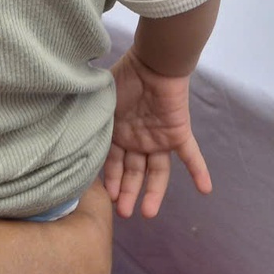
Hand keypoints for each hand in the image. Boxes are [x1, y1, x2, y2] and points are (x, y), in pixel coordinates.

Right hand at [103, 52, 210, 218]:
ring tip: (147, 213)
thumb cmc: (124, 77)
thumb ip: (91, 121)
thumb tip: (67, 135)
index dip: (112, 181)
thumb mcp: (101, 103)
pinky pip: (191, 155)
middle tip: (124, 212)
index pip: (115, 164)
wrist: (152, 61)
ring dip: (154, 193)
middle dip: (127, 193)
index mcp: (119, 134)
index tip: (108, 197)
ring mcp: (159, 138)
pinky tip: (205, 190)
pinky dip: (199, 171)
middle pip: (134, 173)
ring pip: (158, 172)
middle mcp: (138, 140)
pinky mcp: (178, 133)